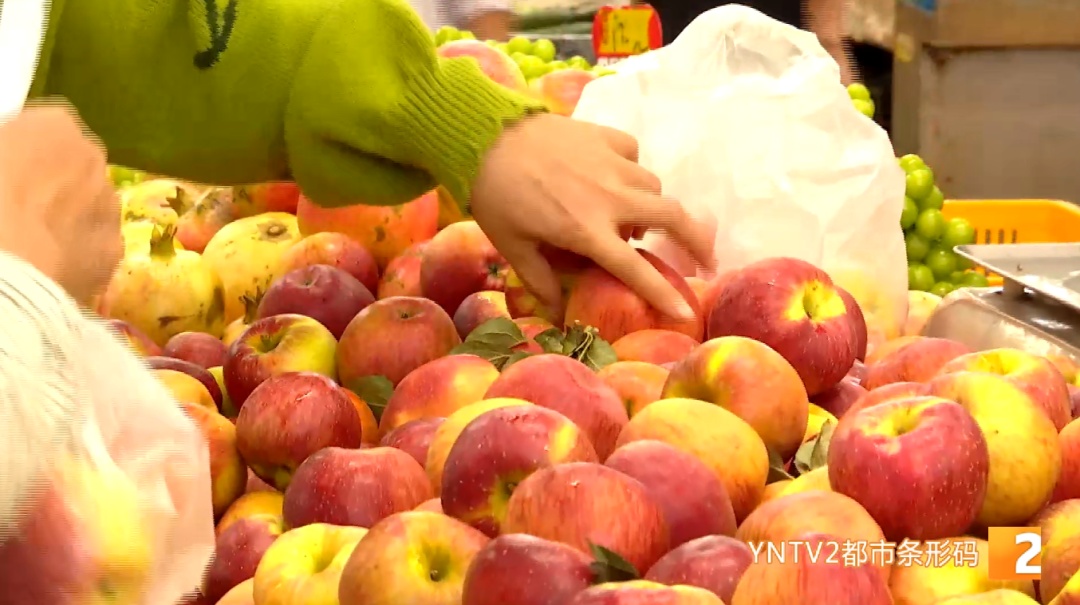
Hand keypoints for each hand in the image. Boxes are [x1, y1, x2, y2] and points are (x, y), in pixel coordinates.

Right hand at [0, 101, 120, 302]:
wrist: (5, 267)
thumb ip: (4, 151)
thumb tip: (8, 164)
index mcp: (54, 126)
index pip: (42, 128)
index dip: (21, 151)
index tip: (4, 169)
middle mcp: (94, 160)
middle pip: (73, 167)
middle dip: (50, 183)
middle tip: (14, 207)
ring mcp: (111, 207)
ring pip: (89, 206)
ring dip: (67, 217)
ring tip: (30, 241)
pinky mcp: (115, 251)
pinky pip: (93, 246)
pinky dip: (76, 253)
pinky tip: (48, 266)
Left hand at [470, 114, 714, 320]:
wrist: (484, 136)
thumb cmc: (496, 196)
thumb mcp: (513, 246)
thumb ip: (540, 281)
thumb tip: (557, 315)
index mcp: (587, 230)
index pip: (635, 269)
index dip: (662, 293)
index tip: (685, 312)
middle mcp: (610, 198)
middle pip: (672, 218)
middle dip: (698, 241)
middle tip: (706, 259)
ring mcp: (612, 163)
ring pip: (654, 188)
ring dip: (652, 209)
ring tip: (636, 221)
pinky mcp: (606, 136)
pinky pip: (636, 156)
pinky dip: (633, 172)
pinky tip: (616, 179)